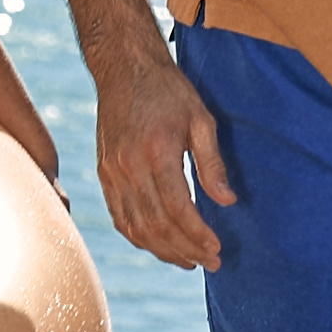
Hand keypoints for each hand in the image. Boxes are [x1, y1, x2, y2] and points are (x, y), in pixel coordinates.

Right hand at [94, 51, 232, 270]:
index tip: (217, 249)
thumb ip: (212, 162)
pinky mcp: (104, 174)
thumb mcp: (200, 118)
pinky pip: (119, 218)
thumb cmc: (168, 90)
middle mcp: (129, 167)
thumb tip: (227, 201)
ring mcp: (112, 173)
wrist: (124, 68)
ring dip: (163, 251)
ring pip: (136, 228)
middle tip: (210, 263)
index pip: (179, 209)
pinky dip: (139, 238)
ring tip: (188, 260)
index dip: (198, 235)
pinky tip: (159, 245)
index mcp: (156, 152)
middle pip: (157, 226)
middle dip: (186, 250)